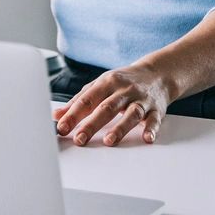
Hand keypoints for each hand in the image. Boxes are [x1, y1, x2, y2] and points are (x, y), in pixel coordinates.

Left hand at [54, 63, 174, 146]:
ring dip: (120, 127)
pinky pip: (154, 119)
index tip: (62, 128)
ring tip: (109, 141)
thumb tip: (57, 115)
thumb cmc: (123, 81)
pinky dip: (151, 129)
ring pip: (131, 113)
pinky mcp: (156, 109)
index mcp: (107, 83)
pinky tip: (147, 138)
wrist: (157, 73)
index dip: (73, 115)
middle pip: (107, 107)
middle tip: (80, 139)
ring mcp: (141, 99)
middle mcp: (124, 90)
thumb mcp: (100, 85)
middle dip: (92, 124)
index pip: (87, 100)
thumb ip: (79, 100)